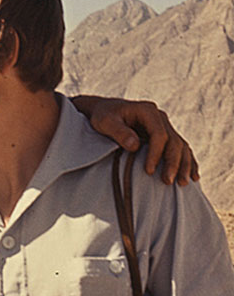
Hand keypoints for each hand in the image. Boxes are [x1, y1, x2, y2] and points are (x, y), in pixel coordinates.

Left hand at [72, 95, 198, 185]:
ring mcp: (164, 126)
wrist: (104, 111)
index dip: (156, 153)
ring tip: (183, 183)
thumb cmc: (102, 116)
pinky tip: (193, 176)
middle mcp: (160, 118)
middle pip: (174, 141)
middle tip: (168, 182)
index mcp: (148, 111)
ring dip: (184, 165)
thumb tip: (135, 146)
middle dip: (173, 162)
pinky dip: (187, 162)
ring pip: (181, 146)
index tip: (149, 171)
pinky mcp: (164, 136)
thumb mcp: (105, 122)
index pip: (159, 134)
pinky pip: (180, 149)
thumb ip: (119, 132)